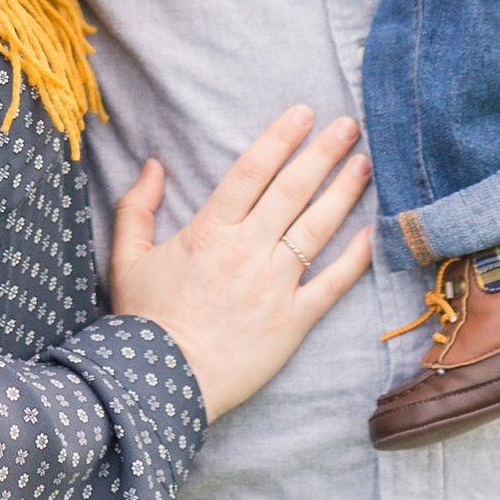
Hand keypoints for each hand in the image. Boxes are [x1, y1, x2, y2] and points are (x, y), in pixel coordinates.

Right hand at [107, 103, 372, 421]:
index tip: (303, 113)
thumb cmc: (142, 321)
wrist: (159, 386)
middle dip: (323, 153)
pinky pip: (331, 284)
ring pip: (316, 228)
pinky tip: (372, 232)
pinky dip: (354, 258)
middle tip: (348, 124)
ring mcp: (274, 286)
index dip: (279, 138)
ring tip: (365, 163)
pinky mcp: (292, 321)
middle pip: (292, 190)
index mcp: (209, 231)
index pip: (251, 171)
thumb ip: (137, 207)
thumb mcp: (126, 257)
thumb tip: (153, 164)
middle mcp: (247, 251)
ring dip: (343, 192)